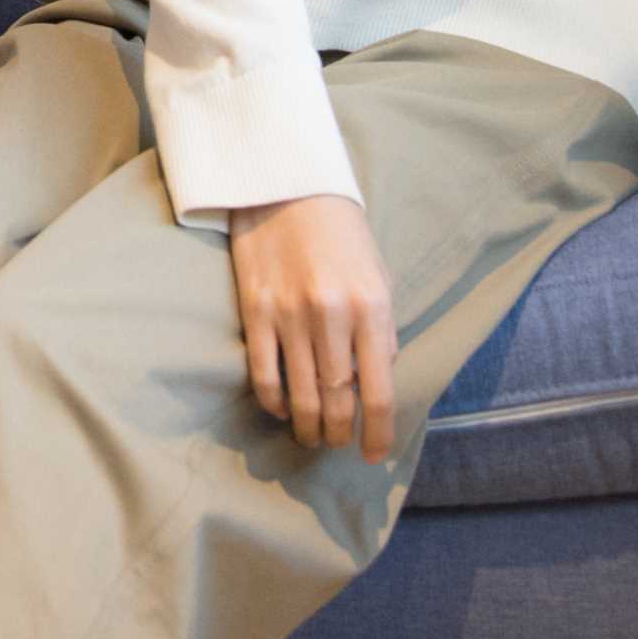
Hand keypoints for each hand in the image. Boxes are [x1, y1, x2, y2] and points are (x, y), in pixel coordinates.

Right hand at [225, 192, 397, 459]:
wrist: (287, 184)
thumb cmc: (341, 234)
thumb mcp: (379, 277)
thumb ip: (382, 330)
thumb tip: (376, 380)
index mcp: (371, 307)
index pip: (379, 390)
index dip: (379, 432)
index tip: (374, 454)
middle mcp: (332, 316)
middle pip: (338, 400)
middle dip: (339, 434)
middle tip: (337, 445)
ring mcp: (289, 315)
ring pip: (301, 395)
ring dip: (307, 427)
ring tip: (311, 437)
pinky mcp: (255, 311)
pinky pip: (264, 374)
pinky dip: (274, 402)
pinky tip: (282, 409)